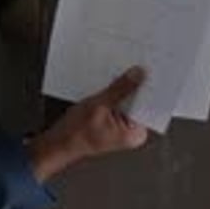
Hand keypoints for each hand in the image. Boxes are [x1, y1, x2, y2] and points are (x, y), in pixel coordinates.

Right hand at [28, 67, 147, 181]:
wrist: (59, 143)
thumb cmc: (76, 133)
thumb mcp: (99, 105)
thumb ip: (121, 89)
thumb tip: (138, 75)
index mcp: (136, 133)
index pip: (149, 104)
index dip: (149, 86)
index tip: (150, 68)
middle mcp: (133, 131)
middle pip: (140, 101)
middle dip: (136, 84)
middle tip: (135, 65)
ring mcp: (124, 125)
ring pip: (130, 99)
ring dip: (125, 86)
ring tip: (121, 72)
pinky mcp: (116, 119)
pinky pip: (121, 101)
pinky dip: (116, 91)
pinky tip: (112, 81)